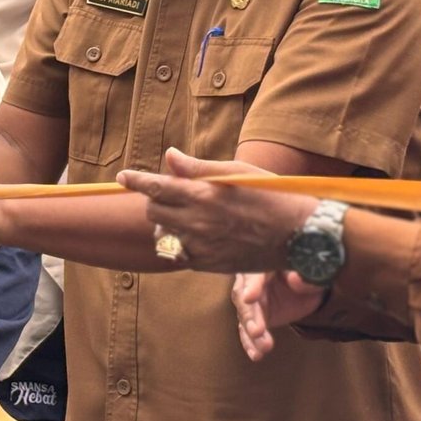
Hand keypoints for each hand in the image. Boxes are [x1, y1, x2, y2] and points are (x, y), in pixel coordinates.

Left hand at [117, 147, 318, 273]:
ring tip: (182, 217)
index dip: (136, 180)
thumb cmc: (271, 195)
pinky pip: (179, 254)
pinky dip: (179, 243)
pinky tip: (195, 235)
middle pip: (153, 212)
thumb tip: (170, 156)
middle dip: (155, 201)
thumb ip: (198, 168)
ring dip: (164, 225)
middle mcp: (197, 222)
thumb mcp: (236, 172)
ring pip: (162, 236)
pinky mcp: (208, 264)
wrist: (298, 234)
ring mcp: (201, 246)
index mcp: (202, 194)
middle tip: (169, 196)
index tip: (122, 177)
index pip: (156, 186)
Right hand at [232, 271, 326, 360]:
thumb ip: (307, 278)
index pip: (254, 274)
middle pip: (243, 296)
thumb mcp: (313, 276)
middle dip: (249, 315)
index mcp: (264, 265)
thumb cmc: (307, 278)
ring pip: (245, 316)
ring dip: (251, 333)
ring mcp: (251, 302)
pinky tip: (255, 354)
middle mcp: (251, 282)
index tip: (250, 298)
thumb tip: (296, 279)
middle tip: (256, 331)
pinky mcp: (252, 318)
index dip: (252, 286)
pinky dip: (250, 343)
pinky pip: (247, 331)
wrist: (306, 291)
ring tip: (263, 347)